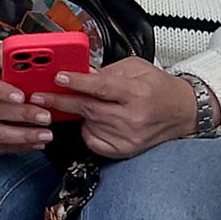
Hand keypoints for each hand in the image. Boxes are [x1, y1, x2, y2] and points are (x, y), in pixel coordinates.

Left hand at [32, 57, 200, 158]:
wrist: (183, 112)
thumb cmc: (159, 88)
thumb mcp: (137, 69)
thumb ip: (106, 71)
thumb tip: (79, 71)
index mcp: (137, 92)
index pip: (101, 87)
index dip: (77, 82)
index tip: (58, 77)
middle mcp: (133, 117)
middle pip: (88, 108)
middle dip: (60, 101)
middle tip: (38, 97)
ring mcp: (128, 137)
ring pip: (88, 124)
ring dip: (77, 114)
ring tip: (74, 104)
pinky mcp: (124, 150)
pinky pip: (93, 141)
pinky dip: (87, 130)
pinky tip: (94, 121)